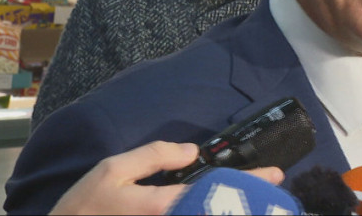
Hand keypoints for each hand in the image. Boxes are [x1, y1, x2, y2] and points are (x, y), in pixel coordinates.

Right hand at [50, 140, 285, 214]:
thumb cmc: (85, 208)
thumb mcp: (113, 171)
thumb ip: (153, 156)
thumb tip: (191, 151)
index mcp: (162, 208)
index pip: (216, 192)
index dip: (248, 183)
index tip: (275, 175)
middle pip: (219, 214)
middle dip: (252, 202)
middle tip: (276, 190)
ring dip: (234, 211)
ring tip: (259, 201)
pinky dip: (212, 215)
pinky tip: (223, 208)